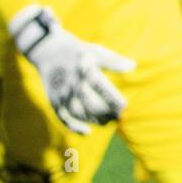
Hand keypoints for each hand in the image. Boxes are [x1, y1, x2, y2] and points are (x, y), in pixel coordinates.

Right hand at [9, 5, 134, 134]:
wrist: (48, 51)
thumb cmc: (78, 51)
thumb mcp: (96, 51)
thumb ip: (114, 61)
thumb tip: (133, 66)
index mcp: (84, 68)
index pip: (101, 86)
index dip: (113, 99)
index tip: (124, 106)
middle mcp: (72, 82)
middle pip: (90, 103)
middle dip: (106, 112)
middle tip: (119, 117)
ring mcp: (61, 92)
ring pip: (78, 112)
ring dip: (94, 120)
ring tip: (108, 122)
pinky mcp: (53, 100)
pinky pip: (63, 117)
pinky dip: (74, 127)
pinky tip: (88, 132)